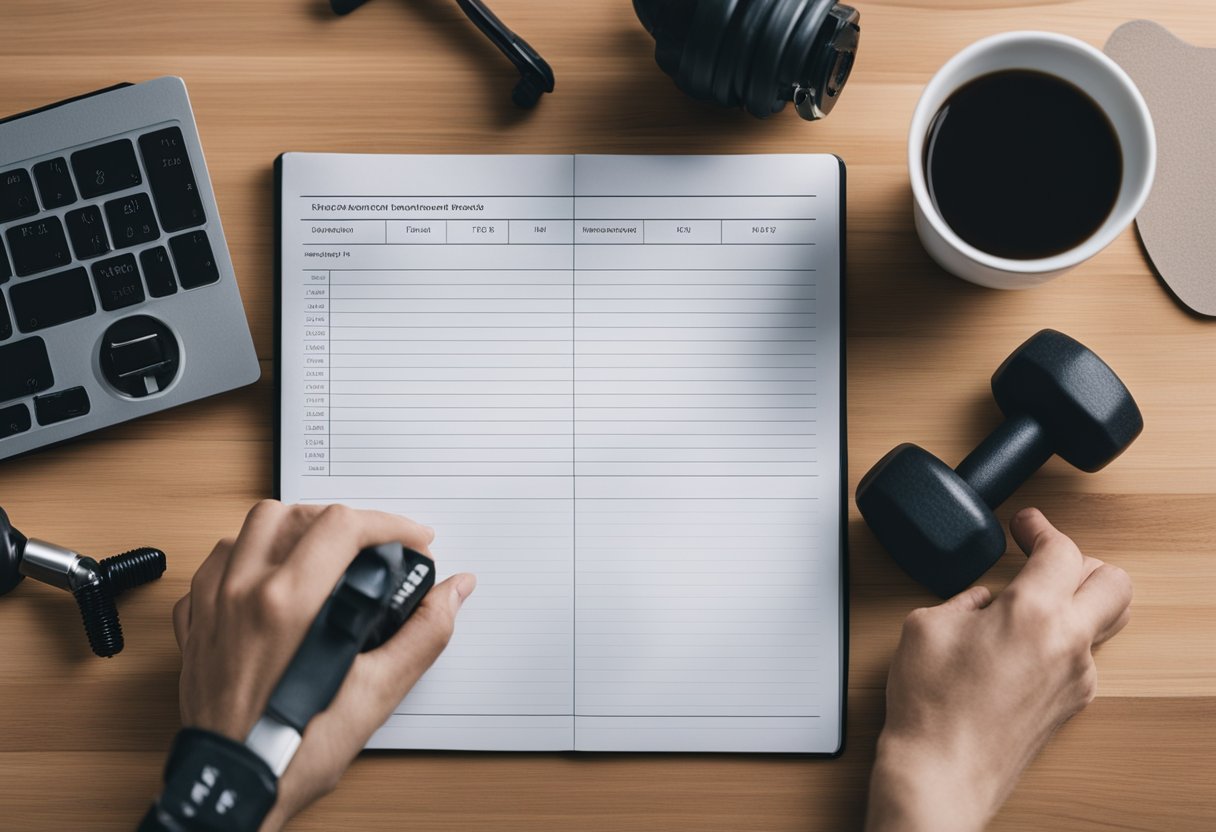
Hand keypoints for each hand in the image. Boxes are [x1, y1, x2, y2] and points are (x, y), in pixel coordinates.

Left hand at [171, 501, 475, 830]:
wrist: (235, 788)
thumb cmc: (295, 751)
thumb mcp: (377, 693)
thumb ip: (423, 633)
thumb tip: (453, 592)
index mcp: (289, 603)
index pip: (343, 525)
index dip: (389, 523)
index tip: (412, 540)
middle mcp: (242, 593)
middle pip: (291, 514)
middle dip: (339, 519)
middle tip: (369, 546)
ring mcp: (211, 607)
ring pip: (244, 532)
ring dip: (288, 533)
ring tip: (320, 558)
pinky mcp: (194, 628)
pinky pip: (211, 569)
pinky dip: (243, 561)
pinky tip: (268, 584)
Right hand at [865, 508, 1131, 831]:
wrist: (942, 770)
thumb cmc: (931, 705)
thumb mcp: (927, 625)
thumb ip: (964, 599)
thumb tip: (983, 601)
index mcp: (1033, 612)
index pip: (1062, 550)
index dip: (1041, 528)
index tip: (1025, 525)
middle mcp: (1068, 643)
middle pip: (1113, 582)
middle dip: (1081, 561)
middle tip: (1043, 559)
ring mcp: (1077, 677)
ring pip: (1102, 621)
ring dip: (1074, 601)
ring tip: (1029, 603)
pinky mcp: (1071, 704)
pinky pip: (1081, 655)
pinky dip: (1059, 638)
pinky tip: (1017, 645)